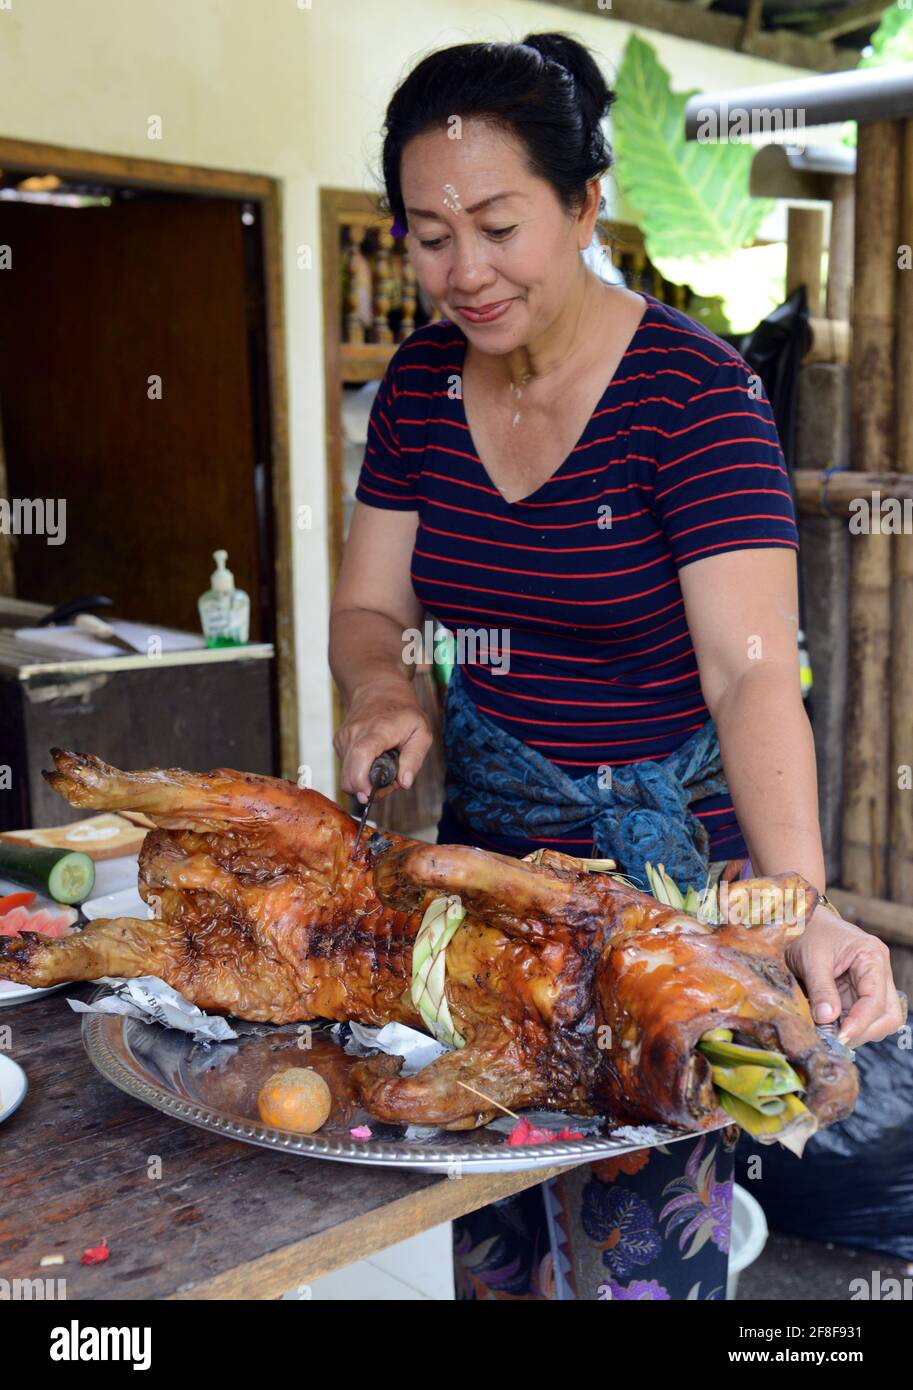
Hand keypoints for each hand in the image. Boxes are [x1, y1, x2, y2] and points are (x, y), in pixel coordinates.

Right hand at [334, 677, 432, 802]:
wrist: (378, 690)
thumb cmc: (404, 712)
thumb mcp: (422, 732)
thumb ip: (414, 759)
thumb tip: (404, 783)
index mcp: (379, 728)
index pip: (362, 754)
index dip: (361, 779)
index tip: (368, 795)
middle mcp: (355, 733)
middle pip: (349, 774)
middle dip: (367, 791)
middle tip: (389, 783)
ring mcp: (344, 738)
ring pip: (347, 776)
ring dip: (365, 782)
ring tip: (383, 766)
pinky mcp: (339, 743)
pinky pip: (347, 769)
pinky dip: (359, 773)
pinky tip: (372, 760)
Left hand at [785, 904, 904, 1046]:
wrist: (800, 920)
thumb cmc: (807, 931)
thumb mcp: (811, 959)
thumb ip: (821, 989)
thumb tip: (827, 1019)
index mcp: (872, 957)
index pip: (877, 1001)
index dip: (861, 1022)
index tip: (840, 1037)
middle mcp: (878, 972)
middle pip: (888, 1015)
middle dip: (865, 1031)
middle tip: (836, 1039)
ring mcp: (871, 983)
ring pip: (878, 1019)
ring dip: (856, 1030)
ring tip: (829, 1032)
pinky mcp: (858, 992)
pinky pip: (861, 1016)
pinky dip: (847, 1024)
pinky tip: (829, 1025)